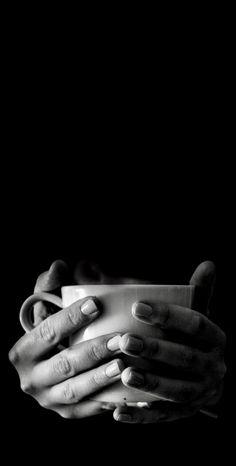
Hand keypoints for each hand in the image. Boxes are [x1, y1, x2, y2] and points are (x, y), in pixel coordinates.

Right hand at [9, 260, 123, 418]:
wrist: (54, 363)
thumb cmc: (56, 327)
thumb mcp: (48, 304)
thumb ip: (50, 283)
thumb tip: (58, 266)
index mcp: (23, 351)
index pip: (47, 332)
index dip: (70, 318)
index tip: (96, 304)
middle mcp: (30, 380)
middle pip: (64, 364)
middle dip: (93, 351)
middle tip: (120, 338)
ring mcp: (48, 400)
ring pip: (76, 391)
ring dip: (101, 378)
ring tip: (124, 364)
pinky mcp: (67, 414)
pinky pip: (89, 410)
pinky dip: (109, 402)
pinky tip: (130, 392)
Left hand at [114, 261, 225, 422]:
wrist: (208, 378)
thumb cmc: (193, 338)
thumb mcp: (198, 315)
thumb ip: (199, 292)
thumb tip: (208, 263)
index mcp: (217, 339)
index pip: (196, 324)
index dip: (168, 315)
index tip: (137, 306)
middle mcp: (215, 367)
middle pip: (186, 358)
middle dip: (155, 350)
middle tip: (125, 340)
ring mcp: (202, 393)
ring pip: (177, 391)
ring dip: (151, 383)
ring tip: (124, 374)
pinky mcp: (184, 414)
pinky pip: (163, 417)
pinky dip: (142, 416)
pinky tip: (118, 412)